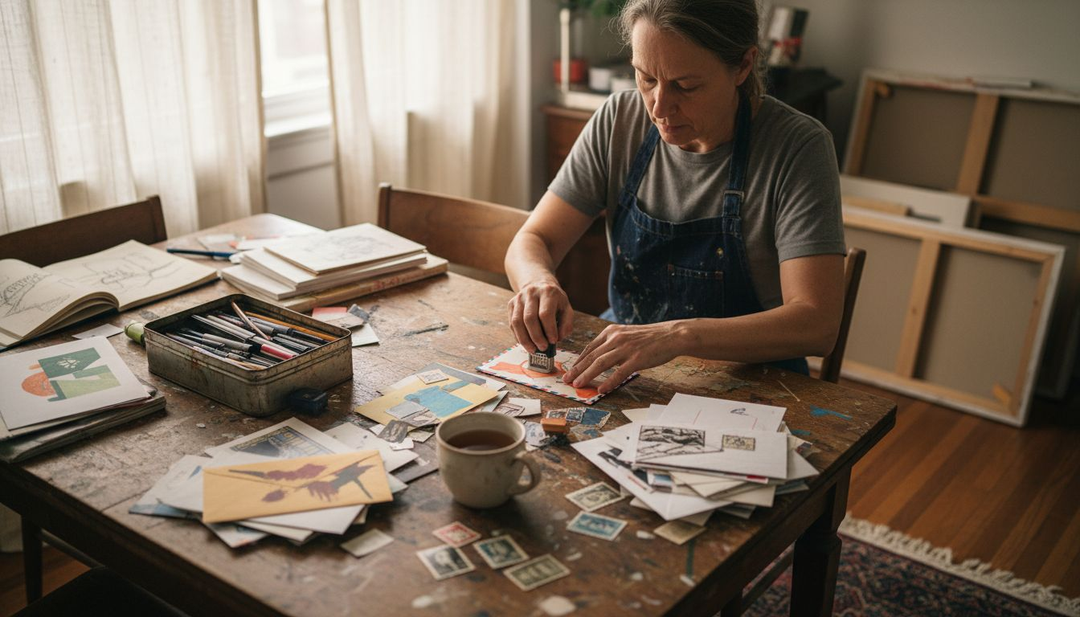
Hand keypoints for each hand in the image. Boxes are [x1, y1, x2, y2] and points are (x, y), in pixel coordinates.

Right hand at [507, 278, 573, 352]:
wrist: (538, 284)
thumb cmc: (554, 300)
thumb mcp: (566, 308)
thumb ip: (566, 323)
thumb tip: (558, 338)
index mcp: (548, 292)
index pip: (545, 314)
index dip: (549, 330)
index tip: (553, 341)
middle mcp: (531, 293)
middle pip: (529, 318)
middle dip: (536, 337)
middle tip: (543, 348)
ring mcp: (519, 298)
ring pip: (517, 322)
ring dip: (525, 339)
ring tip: (533, 349)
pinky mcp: (511, 304)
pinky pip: (512, 324)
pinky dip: (518, 336)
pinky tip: (526, 343)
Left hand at [563, 322, 682, 393]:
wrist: (671, 335)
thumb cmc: (650, 338)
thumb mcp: (627, 334)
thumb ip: (612, 343)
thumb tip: (598, 358)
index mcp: (611, 332)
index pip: (590, 348)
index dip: (578, 361)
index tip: (570, 370)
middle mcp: (616, 338)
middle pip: (591, 356)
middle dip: (577, 369)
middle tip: (566, 380)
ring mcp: (626, 348)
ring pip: (601, 363)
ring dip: (587, 375)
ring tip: (578, 384)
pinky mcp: (637, 359)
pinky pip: (619, 372)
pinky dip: (609, 381)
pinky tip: (601, 388)